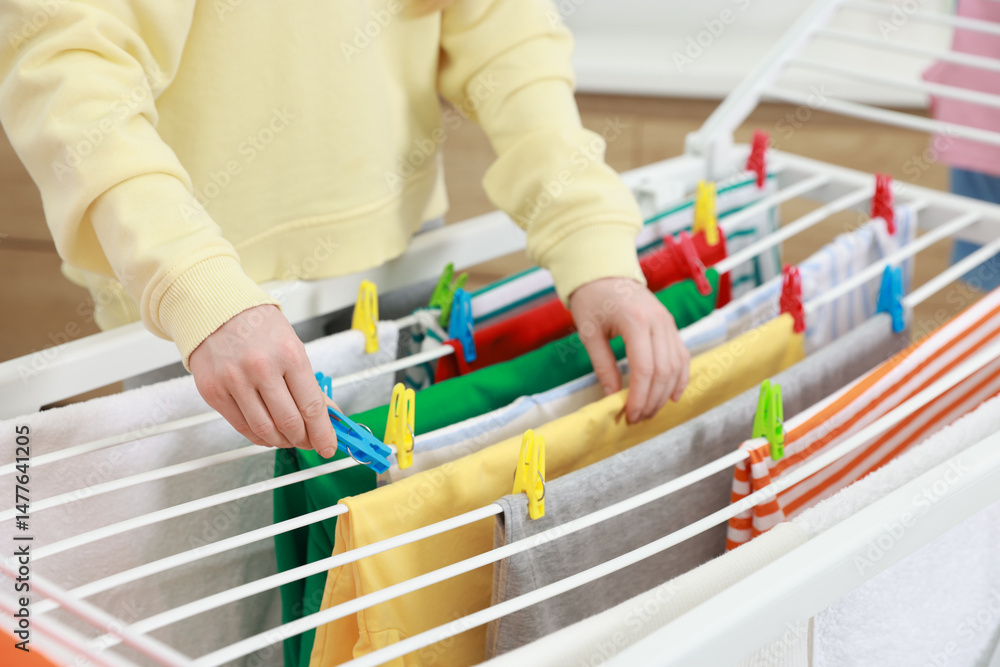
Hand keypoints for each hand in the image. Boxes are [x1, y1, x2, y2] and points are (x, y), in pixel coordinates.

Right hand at [190, 305, 339, 457]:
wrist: (216, 309)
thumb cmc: (258, 326)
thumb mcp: (293, 347)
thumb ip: (309, 383)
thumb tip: (327, 415)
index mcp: (289, 354)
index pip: (312, 406)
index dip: (323, 433)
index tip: (328, 446)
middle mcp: (261, 368)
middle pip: (289, 422)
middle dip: (304, 440)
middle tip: (309, 442)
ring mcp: (235, 381)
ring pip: (265, 430)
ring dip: (282, 441)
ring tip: (289, 439)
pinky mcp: (214, 392)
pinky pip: (242, 427)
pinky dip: (259, 436)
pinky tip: (268, 433)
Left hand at [570, 278, 689, 423]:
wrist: (605, 272)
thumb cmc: (592, 300)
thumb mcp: (589, 333)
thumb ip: (603, 365)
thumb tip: (612, 396)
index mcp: (635, 321)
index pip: (644, 368)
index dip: (640, 396)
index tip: (630, 414)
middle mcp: (658, 321)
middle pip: (664, 370)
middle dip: (653, 399)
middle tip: (639, 417)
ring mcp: (668, 323)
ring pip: (677, 366)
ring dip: (665, 393)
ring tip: (651, 410)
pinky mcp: (671, 326)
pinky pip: (683, 355)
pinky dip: (680, 377)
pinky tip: (672, 395)